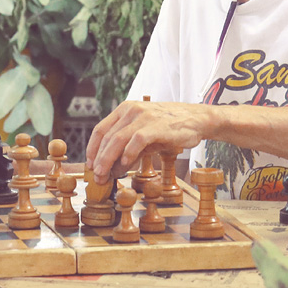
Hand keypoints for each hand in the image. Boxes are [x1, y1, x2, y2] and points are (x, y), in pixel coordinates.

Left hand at [85, 100, 208, 184]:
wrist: (197, 119)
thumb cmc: (169, 128)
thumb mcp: (144, 135)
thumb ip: (128, 149)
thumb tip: (112, 169)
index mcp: (124, 109)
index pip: (100, 130)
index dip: (92, 149)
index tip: (90, 165)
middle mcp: (131, 110)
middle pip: (106, 137)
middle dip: (99, 160)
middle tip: (97, 177)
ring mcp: (143, 116)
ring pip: (117, 139)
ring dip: (108, 160)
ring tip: (105, 175)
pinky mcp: (155, 125)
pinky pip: (136, 141)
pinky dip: (128, 154)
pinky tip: (126, 166)